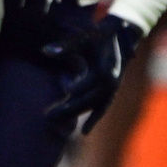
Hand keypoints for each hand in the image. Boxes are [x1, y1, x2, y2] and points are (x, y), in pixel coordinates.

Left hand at [43, 14, 141, 132]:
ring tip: (54, 121)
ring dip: (75, 114)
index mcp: (108, 67)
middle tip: (48, 116)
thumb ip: (65, 45)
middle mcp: (113, 81)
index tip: (65, 90)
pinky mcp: (111, 92)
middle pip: (91, 99)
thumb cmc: (99, 34)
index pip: (92, 82)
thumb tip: (44, 51)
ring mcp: (113, 89)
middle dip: (70, 108)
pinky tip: (84, 133)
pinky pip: (102, 108)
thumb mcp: (84, 36)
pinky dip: (94, 119)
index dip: (79, 86)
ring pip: (94, 106)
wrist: (122, 35)